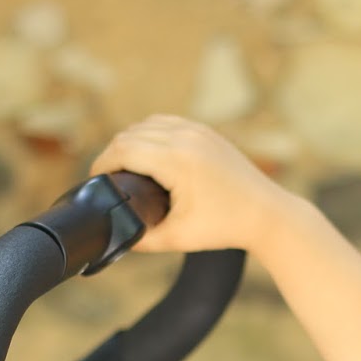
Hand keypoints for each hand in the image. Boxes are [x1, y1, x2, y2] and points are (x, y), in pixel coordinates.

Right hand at [89, 115, 291, 253]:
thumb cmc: (225, 227)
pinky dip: (150, 134)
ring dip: (130, 141)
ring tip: (122, 166)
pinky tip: (146, 154)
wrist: (267, 214)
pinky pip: (166, 122)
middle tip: (105, 178)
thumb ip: (141, 239)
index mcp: (177, 160)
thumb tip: (116, 237)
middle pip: (130, 134)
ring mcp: (198, 130)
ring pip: (146, 124)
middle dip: (112, 154)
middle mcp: (186, 137)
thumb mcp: (177, 238)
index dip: (102, 165)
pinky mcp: (206, 131)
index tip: (94, 182)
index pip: (123, 150)